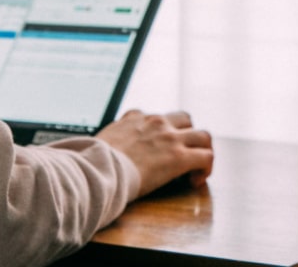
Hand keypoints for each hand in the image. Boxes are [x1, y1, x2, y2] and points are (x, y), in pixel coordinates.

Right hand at [96, 109, 212, 197]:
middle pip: (184, 119)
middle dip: (187, 135)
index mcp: (134, 119)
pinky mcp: (178, 157)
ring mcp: (169, 138)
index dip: (159, 132)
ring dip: (203, 150)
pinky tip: (196, 181)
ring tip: (197, 167)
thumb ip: (104, 142)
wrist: (97, 168)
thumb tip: (92, 153)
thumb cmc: (92, 161)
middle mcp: (155, 123)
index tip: (156, 150)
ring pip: (203, 135)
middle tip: (183, 154)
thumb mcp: (97, 141)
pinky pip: (206, 156)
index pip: (151, 117)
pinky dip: (206, 168)